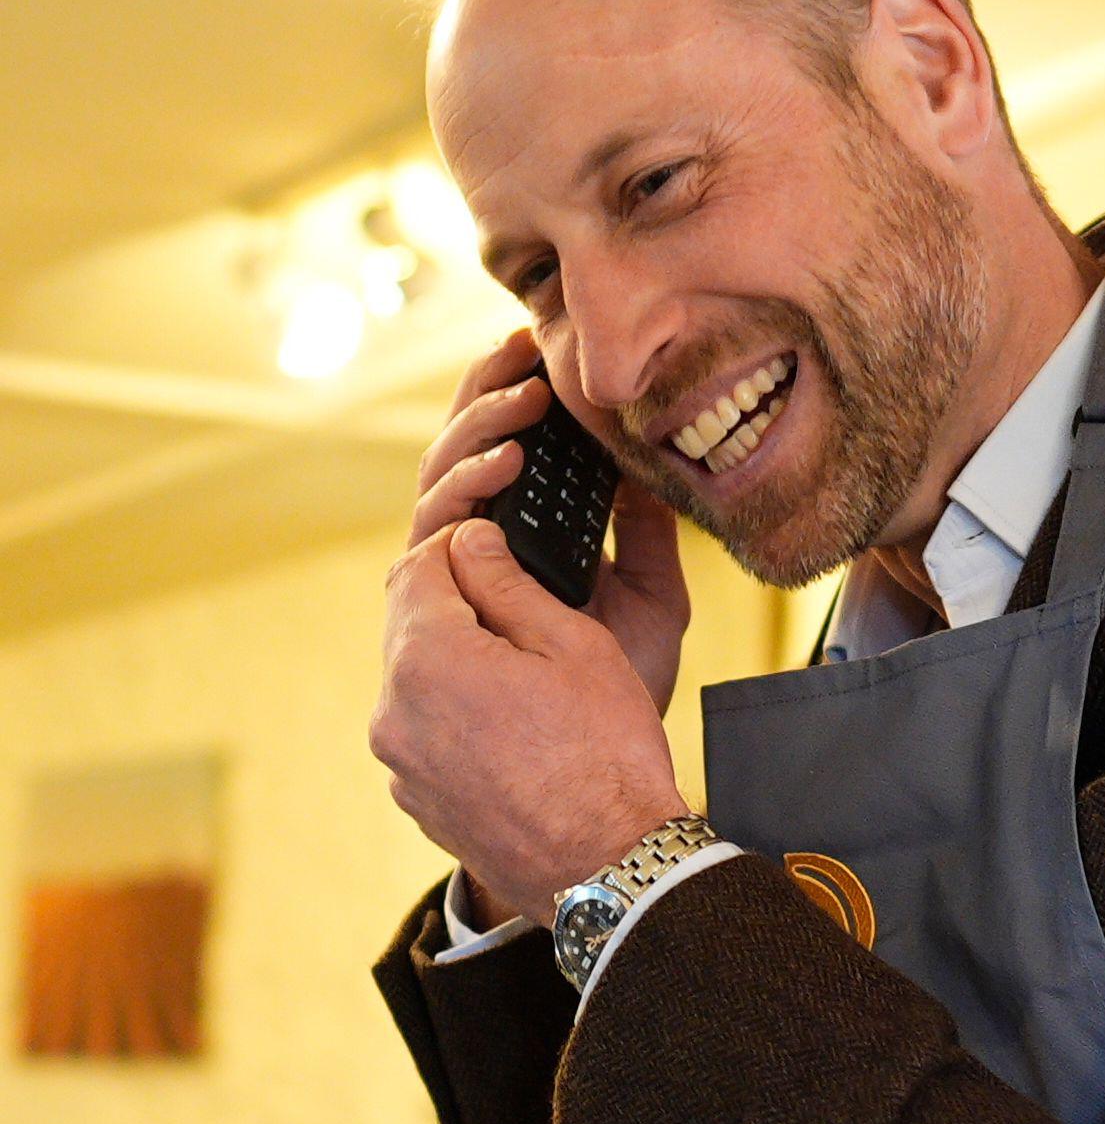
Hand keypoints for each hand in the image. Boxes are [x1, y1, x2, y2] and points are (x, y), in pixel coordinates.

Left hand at [373, 519, 688, 926]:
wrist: (611, 869)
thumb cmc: (606, 757)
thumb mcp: (573, 645)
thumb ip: (508, 584)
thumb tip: (470, 539)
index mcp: (427, 659)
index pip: (418, 566)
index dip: (458, 545)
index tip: (497, 546)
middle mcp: (394, 713)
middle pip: (410, 626)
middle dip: (457, 607)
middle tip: (523, 612)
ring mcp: (400, 766)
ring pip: (416, 684)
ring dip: (458, 665)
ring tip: (528, 682)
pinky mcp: (417, 803)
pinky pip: (426, 736)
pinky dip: (458, 719)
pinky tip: (517, 735)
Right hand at [407, 333, 689, 715]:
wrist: (599, 774)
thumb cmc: (620, 701)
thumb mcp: (653, 602)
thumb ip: (643, 535)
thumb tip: (649, 464)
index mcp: (515, 550)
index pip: (496, 459)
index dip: (504, 401)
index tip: (536, 349)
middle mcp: (471, 563)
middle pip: (455, 460)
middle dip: (483, 397)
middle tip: (520, 351)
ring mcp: (447, 587)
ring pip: (438, 486)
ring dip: (479, 433)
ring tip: (525, 402)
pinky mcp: (434, 613)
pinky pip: (433, 536)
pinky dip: (467, 491)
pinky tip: (508, 463)